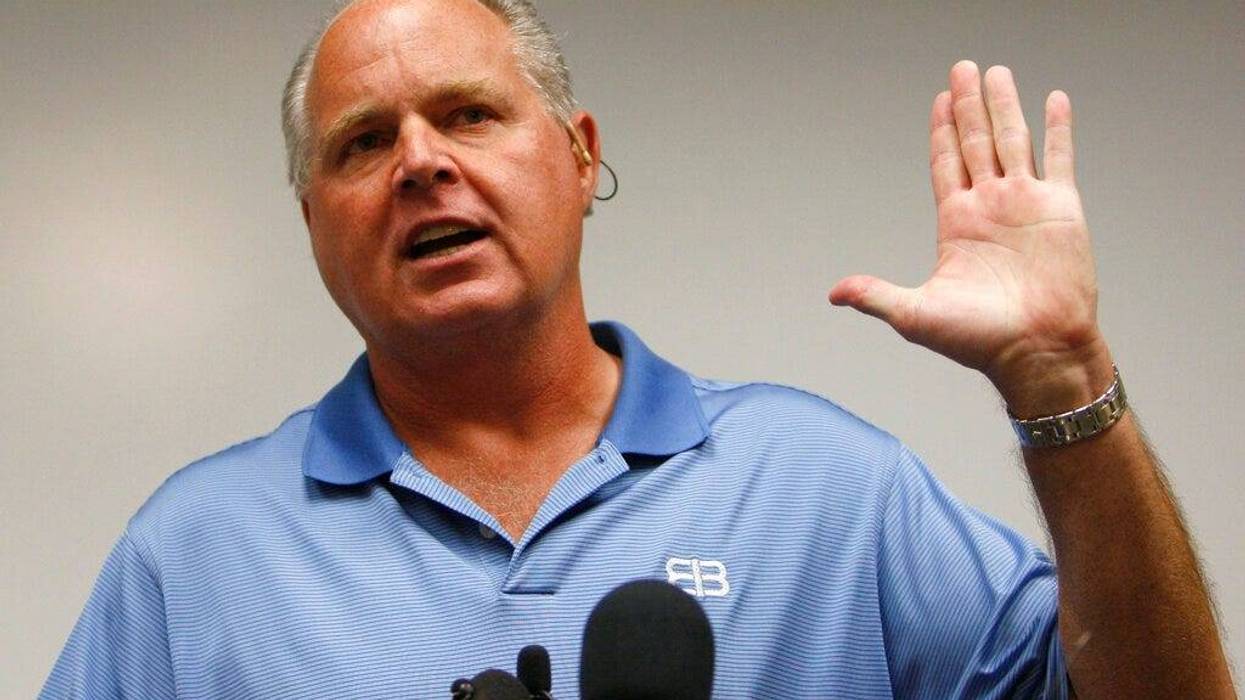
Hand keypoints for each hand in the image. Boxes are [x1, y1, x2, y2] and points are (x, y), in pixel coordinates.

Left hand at [829, 61, 1111, 413]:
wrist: (1037, 350)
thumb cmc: (979, 340)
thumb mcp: (915, 314)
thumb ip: (876, 295)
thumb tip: (834, 294)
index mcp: (956, 223)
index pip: (944, 163)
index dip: (941, 131)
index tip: (939, 99)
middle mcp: (990, 207)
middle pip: (975, 142)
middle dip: (968, 105)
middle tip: (963, 68)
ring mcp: (1026, 204)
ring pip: (1013, 141)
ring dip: (1005, 106)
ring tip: (997, 73)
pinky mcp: (1062, 209)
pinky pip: (1061, 158)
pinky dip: (1059, 129)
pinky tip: (1054, 100)